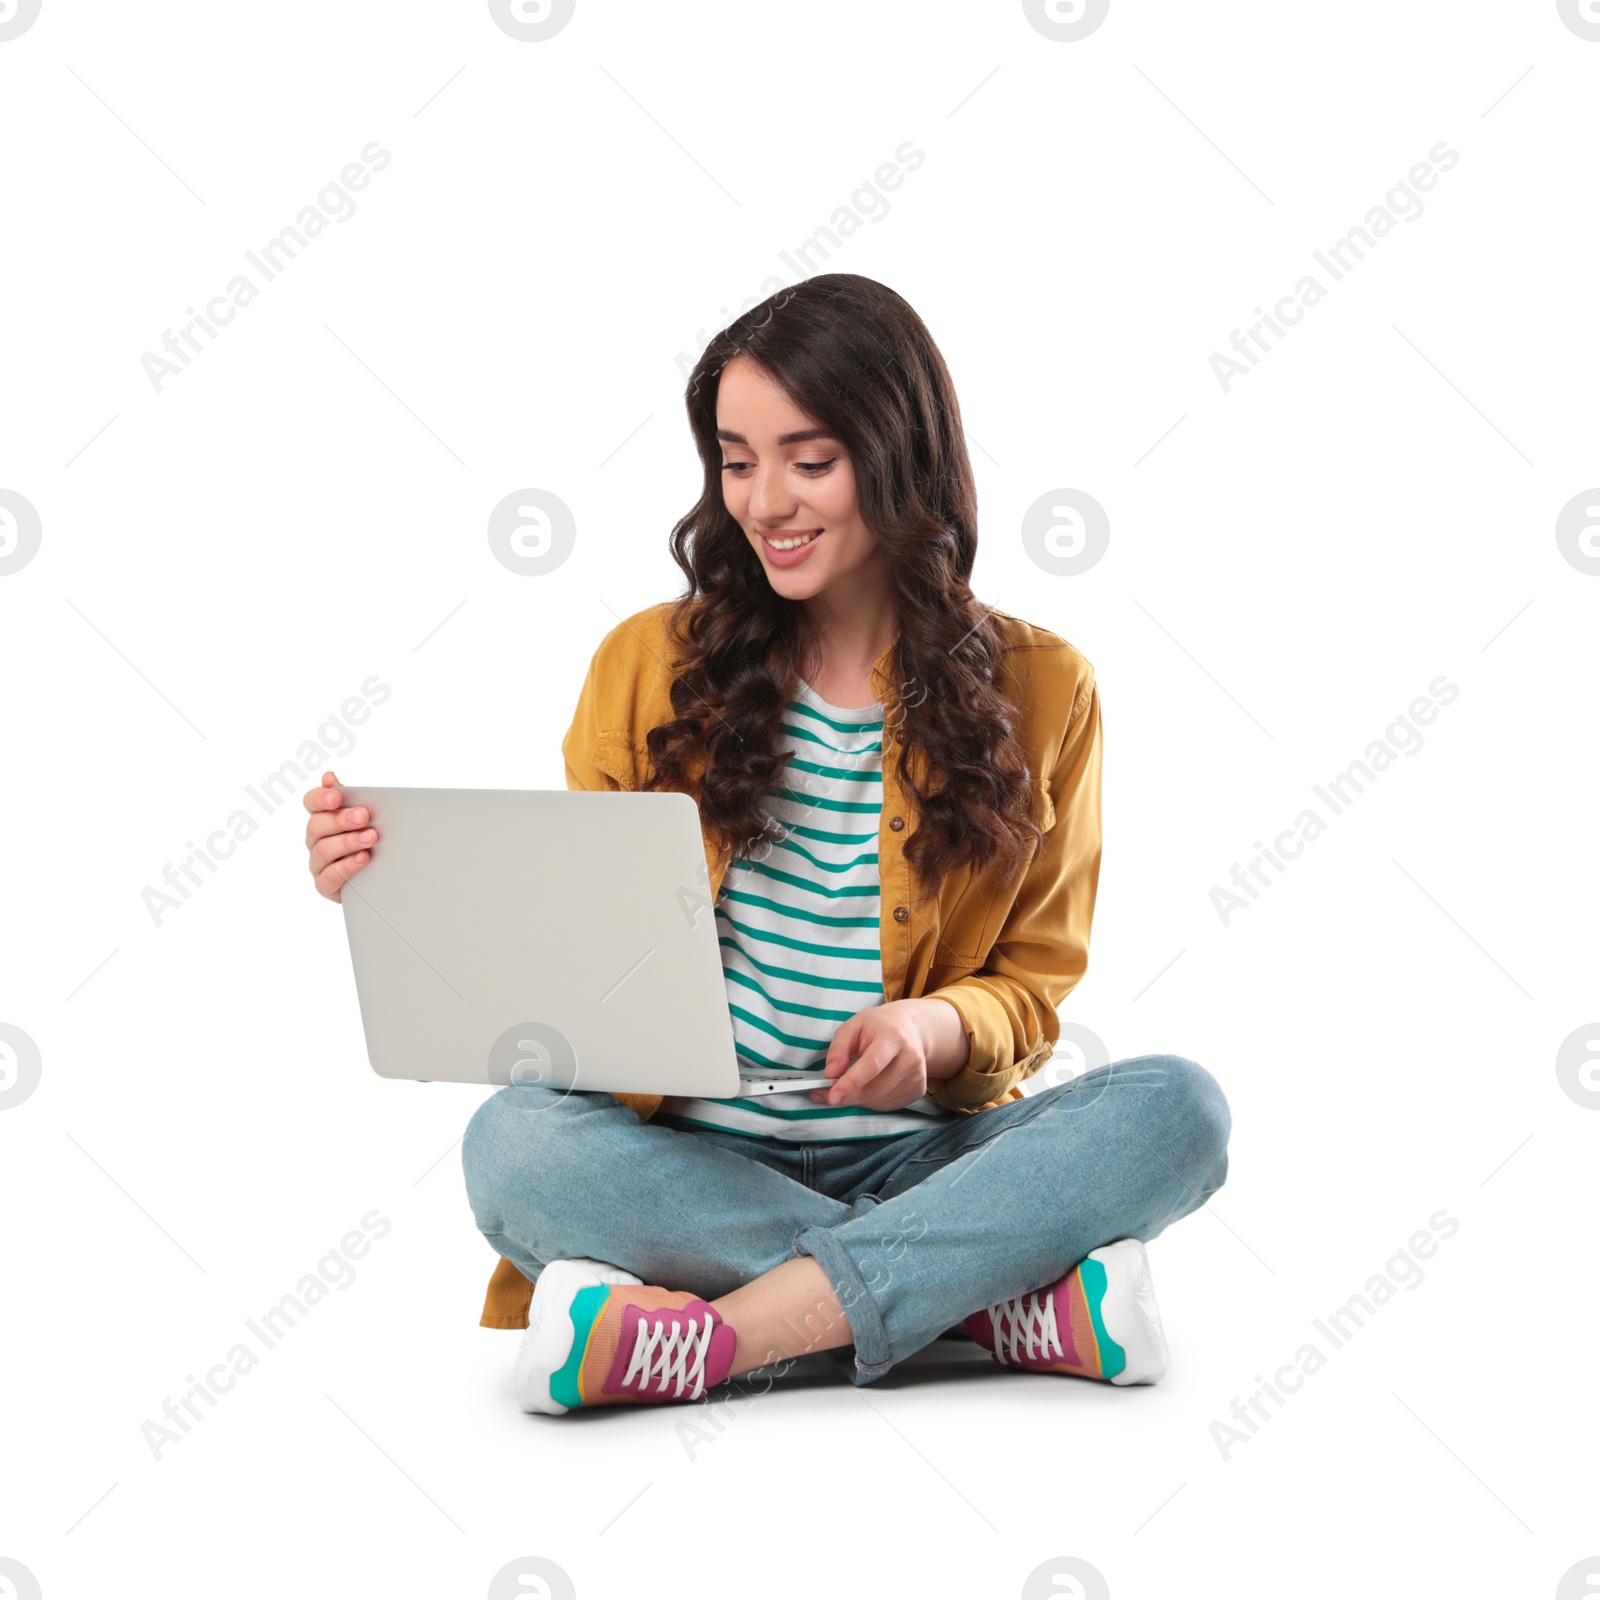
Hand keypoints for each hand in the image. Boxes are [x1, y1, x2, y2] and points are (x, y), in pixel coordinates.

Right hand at [302, 770, 376, 901]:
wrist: (381, 876)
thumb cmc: (368, 840)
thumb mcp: (363, 817)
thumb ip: (348, 796)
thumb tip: (328, 775)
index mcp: (322, 818)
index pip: (310, 802)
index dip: (320, 798)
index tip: (336, 796)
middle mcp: (315, 839)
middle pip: (317, 825)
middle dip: (340, 820)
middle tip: (364, 816)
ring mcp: (317, 863)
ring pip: (323, 850)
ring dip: (347, 842)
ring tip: (370, 837)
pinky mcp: (324, 885)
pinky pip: (329, 877)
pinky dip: (346, 867)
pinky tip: (363, 858)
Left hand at [811, 999, 962, 1112]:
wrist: (911, 1030)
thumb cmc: (878, 1027)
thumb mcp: (853, 1026)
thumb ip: (838, 1049)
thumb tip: (831, 1074)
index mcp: (893, 1036)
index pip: (871, 1065)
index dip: (850, 1083)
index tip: (832, 1097)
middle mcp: (910, 1058)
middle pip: (873, 1089)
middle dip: (846, 1096)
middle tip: (826, 1093)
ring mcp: (917, 1076)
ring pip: (877, 1101)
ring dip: (857, 1097)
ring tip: (855, 1080)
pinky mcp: (919, 1090)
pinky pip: (886, 1106)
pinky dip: (871, 1100)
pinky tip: (871, 1083)